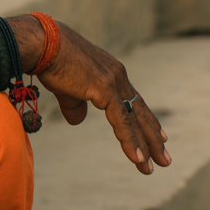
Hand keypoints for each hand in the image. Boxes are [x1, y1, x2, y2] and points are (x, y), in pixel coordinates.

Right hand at [36, 22, 169, 174]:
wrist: (43, 44)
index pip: (134, 100)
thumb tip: (78, 121)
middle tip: (165, 159)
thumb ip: (75, 104)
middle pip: (140, 111)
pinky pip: (122, 121)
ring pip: (134, 119)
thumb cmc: (51, 61)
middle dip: (153, 137)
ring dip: (146, 145)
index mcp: (111, 72)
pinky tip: (138, 158)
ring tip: (155, 166)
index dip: (146, 120)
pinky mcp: (105, 90)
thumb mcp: (66, 87)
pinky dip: (130, 141)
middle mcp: (117, 75)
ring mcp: (113, 82)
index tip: (161, 136)